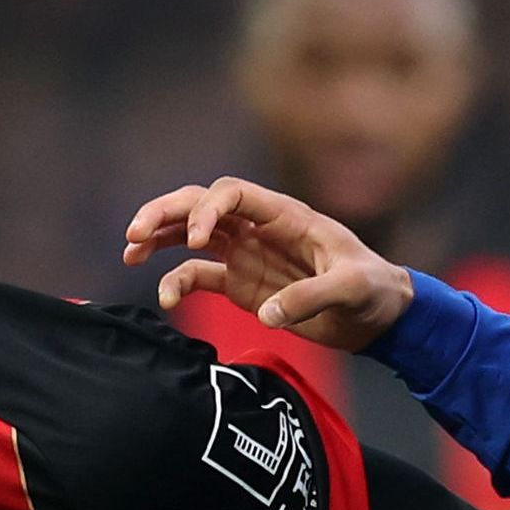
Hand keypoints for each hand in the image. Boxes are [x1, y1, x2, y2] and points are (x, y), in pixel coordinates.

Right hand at [121, 176, 413, 351]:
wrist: (380, 316)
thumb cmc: (374, 290)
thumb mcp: (353, 289)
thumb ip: (312, 296)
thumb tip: (268, 314)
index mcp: (285, 216)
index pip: (234, 193)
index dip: (208, 208)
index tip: (197, 239)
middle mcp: (258, 228)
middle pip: (200, 204)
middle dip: (165, 213)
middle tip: (134, 234)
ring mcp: (246, 255)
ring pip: (190, 235)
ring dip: (159, 238)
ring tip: (130, 250)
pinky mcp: (241, 285)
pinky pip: (199, 277)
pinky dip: (177, 282)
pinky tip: (165, 298)